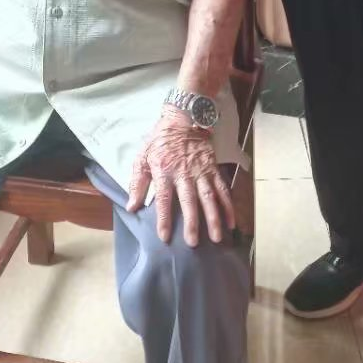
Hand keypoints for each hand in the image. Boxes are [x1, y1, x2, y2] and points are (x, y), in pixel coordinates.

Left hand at [126, 107, 235, 246]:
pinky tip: (231, 222)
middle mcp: (184, 173)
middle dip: (192, 223)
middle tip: (193, 243)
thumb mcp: (142, 157)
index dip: (164, 219)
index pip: (164, 199)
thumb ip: (137, 183)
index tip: (165, 237)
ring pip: (209, 197)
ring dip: (213, 218)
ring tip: (216, 237)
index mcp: (164, 171)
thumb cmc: (159, 141)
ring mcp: (201, 171)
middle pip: (189, 201)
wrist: (183, 119)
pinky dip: (228, 206)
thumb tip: (132, 207)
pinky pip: (222, 189)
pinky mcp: (213, 169)